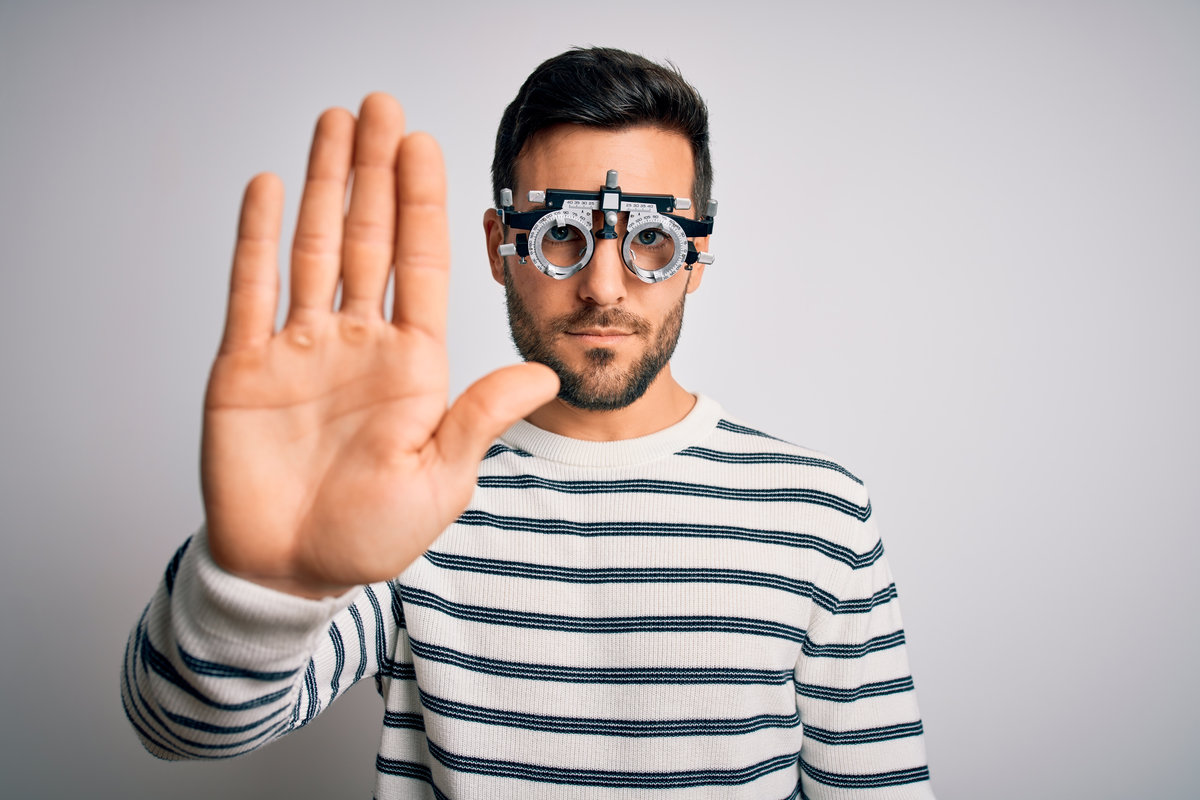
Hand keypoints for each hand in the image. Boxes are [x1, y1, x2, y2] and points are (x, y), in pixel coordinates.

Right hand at [200, 94, 557, 598]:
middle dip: (376, 171)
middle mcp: (358, 343)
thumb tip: (546, 375)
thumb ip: (481, 418)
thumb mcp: (440, 478)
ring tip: (334, 124)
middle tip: (381, 106)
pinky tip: (268, 188)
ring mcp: (301, 349)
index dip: (422, 202)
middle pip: (370, 238)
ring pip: (315, 246)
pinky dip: (256, 238)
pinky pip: (250, 289)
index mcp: (412, 364)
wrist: (293, 571)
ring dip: (325, 185)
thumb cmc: (371, 535)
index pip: (420, 263)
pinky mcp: (245, 366)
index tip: (425, 145)